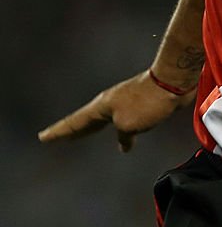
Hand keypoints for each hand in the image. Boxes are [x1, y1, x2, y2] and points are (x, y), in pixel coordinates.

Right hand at [37, 70, 195, 152]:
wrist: (172, 83)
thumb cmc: (147, 102)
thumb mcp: (128, 125)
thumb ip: (123, 136)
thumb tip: (125, 144)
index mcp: (101, 107)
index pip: (75, 122)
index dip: (59, 132)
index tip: (43, 138)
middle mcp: (108, 104)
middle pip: (84, 121)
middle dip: (70, 131)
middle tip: (55, 138)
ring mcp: (123, 104)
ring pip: (101, 121)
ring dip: (90, 130)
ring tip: (78, 137)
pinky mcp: (139, 106)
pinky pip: (121, 123)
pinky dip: (118, 134)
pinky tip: (124, 142)